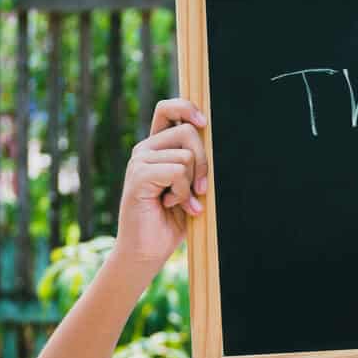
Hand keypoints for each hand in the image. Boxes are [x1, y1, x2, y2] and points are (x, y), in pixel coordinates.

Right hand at [113, 99, 208, 274]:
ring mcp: (139, 161)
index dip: (187, 107)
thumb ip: (197, 164)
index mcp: (158, 147)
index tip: (205, 123)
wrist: (148, 250)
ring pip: (186, 155)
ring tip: (179, 202)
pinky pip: (176, 171)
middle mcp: (146, 149)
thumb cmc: (173, 220)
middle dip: (204, 163)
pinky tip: (172, 205)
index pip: (168, 109)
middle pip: (188, 132)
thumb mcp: (192, 187)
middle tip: (200, 190)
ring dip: (190, 185)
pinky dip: (182, 192)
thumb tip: (219, 142)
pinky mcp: (138, 175)